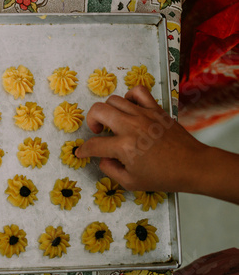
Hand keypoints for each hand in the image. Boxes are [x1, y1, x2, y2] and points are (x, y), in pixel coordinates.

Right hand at [76, 85, 208, 192]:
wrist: (192, 166)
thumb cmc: (163, 177)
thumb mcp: (131, 183)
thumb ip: (110, 170)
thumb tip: (102, 158)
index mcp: (124, 147)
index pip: (94, 145)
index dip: (83, 150)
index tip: (82, 152)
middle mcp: (131, 127)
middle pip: (98, 111)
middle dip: (91, 121)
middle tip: (97, 132)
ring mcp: (144, 115)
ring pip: (114, 100)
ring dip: (108, 111)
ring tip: (113, 122)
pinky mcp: (155, 109)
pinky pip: (137, 92)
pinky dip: (129, 97)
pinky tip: (130, 109)